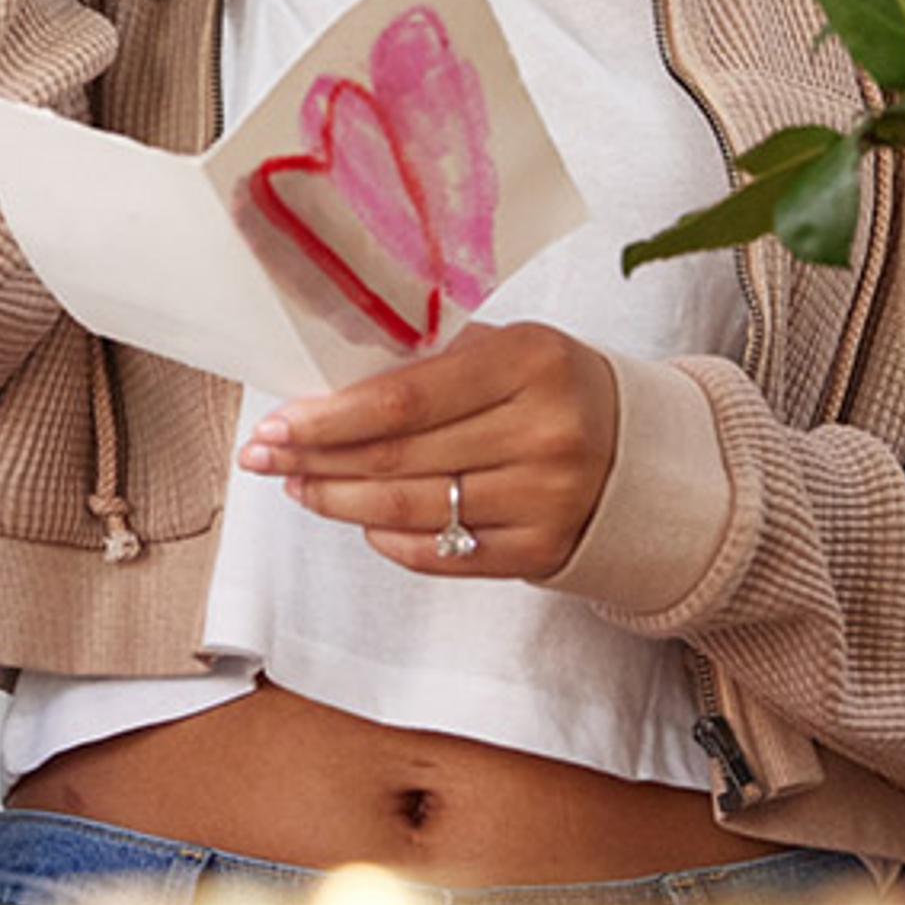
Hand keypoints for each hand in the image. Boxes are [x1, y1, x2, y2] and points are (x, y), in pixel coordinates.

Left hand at [234, 321, 623, 580]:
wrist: (642, 453)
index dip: (329, 419)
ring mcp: (546, 499)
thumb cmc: (551, 388)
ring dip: (339, 501)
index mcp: (530, 362)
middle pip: (399, 458)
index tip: (275, 425)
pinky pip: (441, 555)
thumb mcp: (507, 349)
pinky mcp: (542, 551)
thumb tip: (325, 387)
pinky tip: (358, 519)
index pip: (405, 399)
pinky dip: (388, 539)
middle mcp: (543, 433)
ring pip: (411, 510)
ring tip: (298, 486)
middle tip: (263, 456)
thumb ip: (430, 363)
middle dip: (316, 460)